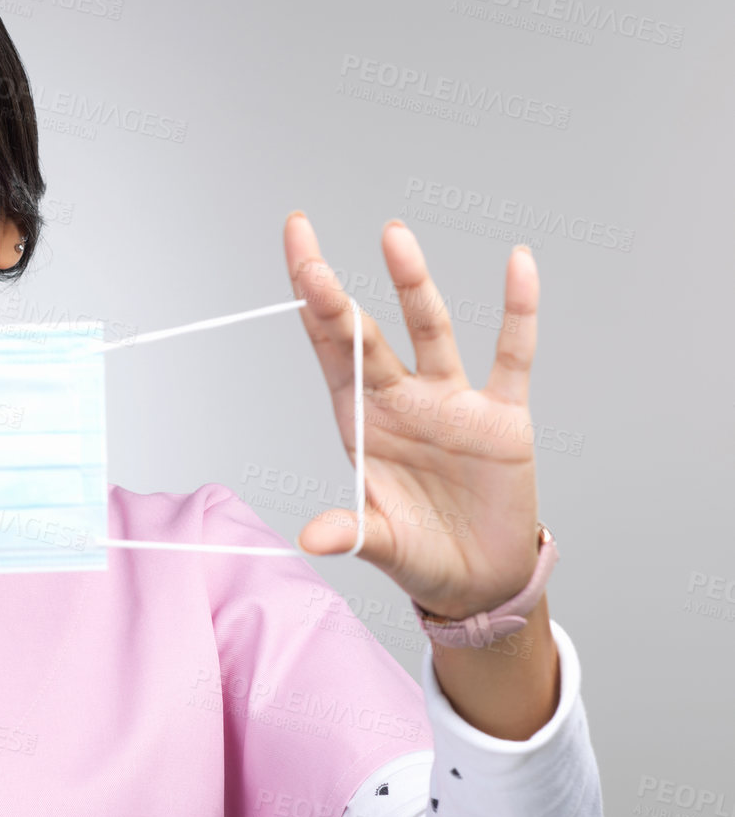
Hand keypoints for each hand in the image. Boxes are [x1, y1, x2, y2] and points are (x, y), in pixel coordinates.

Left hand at [284, 213, 542, 619]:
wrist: (479, 579)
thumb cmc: (419, 554)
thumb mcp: (381, 545)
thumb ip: (351, 534)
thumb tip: (312, 538)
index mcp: (361, 422)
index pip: (327, 354)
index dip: (310, 308)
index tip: (298, 259)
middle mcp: (401, 400)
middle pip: (366, 337)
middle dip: (337, 301)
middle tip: (313, 261)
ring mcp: (451, 402)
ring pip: (431, 331)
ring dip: (413, 286)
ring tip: (393, 237)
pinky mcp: (504, 416)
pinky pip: (514, 355)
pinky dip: (518, 310)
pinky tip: (518, 265)